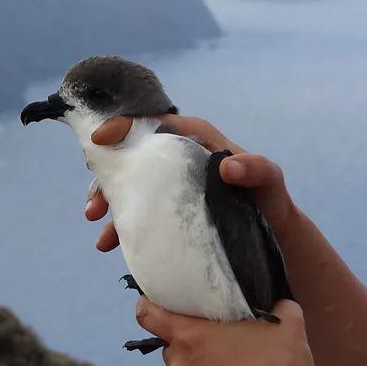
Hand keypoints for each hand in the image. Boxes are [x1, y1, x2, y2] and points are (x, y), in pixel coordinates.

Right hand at [85, 115, 298, 251]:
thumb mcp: (269, 181)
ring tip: (102, 236)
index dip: (123, 125)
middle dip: (107, 179)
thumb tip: (230, 167)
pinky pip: (136, 212)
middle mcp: (176, 158)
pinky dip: (119, 227)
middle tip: (94, 206)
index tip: (101, 139)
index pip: (153, 122)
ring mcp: (168, 185)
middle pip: (131, 158)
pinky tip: (109, 244)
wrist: (272, 235)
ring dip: (108, 206)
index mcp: (196, 139)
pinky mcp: (166, 209)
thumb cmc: (270, 199)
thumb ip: (258, 169)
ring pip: (129, 187)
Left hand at [136, 297, 315, 365]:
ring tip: (225, 350)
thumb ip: (276, 306)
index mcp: (188, 336)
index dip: (149, 303)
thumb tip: (279, 303)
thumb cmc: (276, 364)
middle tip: (209, 325)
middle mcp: (181, 361)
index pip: (147, 315)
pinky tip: (232, 365)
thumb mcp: (285, 324)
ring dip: (200, 355)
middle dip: (187, 334)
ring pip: (185, 361)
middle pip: (169, 340)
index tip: (158, 296)